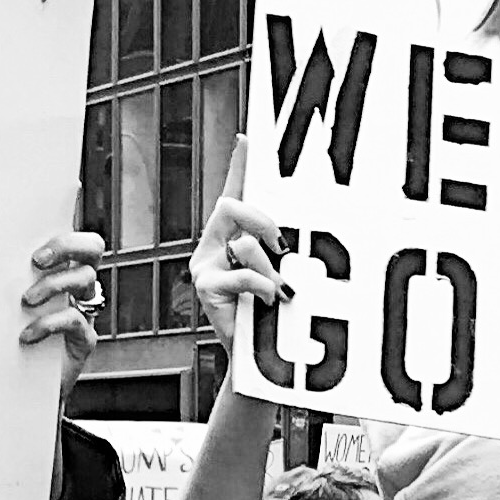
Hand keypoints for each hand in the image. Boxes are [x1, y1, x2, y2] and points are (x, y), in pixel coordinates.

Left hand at [19, 228, 106, 405]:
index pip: (78, 241)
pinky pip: (75, 319)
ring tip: (25, 302)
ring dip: (52, 285)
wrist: (17, 386)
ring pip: (84, 280)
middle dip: (66, 247)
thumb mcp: (5, 304)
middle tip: (37, 261)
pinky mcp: (84, 340)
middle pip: (92, 250)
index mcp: (61, 271)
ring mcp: (83, 312)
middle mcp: (77, 288)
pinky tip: (27, 334)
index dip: (65, 239)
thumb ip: (6, 280)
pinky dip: (49, 323)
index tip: (35, 252)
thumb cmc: (8, 339)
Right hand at [190, 139, 285, 339]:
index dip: (239, 165)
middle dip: (262, 221)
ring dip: (271, 269)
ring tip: (280, 292)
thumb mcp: (281, 273)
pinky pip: (240, 273)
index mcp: (232, 237)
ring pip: (243, 244)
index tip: (247, 138)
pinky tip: (270, 299)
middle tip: (283, 247)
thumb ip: (282, 250)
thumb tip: (295, 234)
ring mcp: (204, 264)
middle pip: (231, 206)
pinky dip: (262, 285)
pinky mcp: (204, 286)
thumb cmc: (272, 315)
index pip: (235, 192)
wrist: (257, 361)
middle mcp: (213, 244)